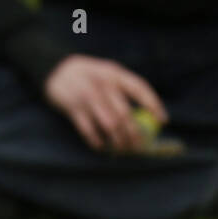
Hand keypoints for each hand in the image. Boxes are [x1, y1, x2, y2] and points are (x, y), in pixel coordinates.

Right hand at [43, 55, 167, 152]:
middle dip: (134, 135)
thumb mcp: (107, 72)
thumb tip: (147, 114)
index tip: (162, 121)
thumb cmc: (88, 75)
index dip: (153, 105)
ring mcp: (86, 97)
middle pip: (125, 114)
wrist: (54, 68)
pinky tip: (101, 147)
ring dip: (118, 142)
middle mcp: (102, 84)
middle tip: (138, 147)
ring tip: (122, 150)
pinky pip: (89, 131)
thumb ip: (123, 88)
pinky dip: (97, 142)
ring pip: (109, 126)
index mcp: (114, 73)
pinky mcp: (72, 109)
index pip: (139, 88)